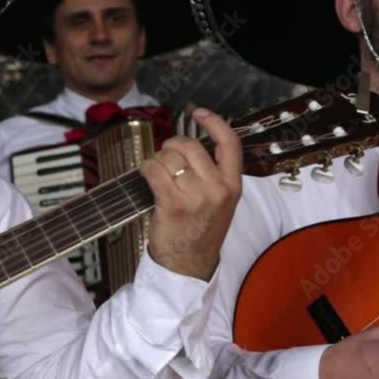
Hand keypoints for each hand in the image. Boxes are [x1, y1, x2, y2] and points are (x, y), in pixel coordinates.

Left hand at [140, 108, 241, 280]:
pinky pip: (154, 170)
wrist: (188, 265)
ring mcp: (195, 196)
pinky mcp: (172, 203)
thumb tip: (187, 147)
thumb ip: (211, 176)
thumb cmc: (199, 232)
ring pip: (169, 157)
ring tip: (158, 176)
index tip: (198, 113)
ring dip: (157, 161)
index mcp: (233, 185)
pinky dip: (146, 168)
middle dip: (171, 147)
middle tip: (165, 159)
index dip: (214, 122)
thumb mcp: (219, 203)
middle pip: (190, 146)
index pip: (230, 143)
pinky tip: (146, 177)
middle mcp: (217, 188)